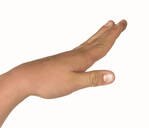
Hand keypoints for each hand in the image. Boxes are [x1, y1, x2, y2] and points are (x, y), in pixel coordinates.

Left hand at [6, 19, 126, 99]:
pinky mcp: (62, 61)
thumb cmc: (48, 82)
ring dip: (100, 35)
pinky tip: (85, 48)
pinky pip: (80, 49)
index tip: (123, 23)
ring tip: (107, 26)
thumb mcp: (73, 84)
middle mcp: (77, 55)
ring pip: (89, 43)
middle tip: (121, 22)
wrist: (25, 79)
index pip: (103, 45)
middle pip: (98, 41)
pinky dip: (88, 45)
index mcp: (82, 59)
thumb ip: (93, 79)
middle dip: (110, 32)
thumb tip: (113, 76)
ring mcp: (69, 57)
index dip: (114, 35)